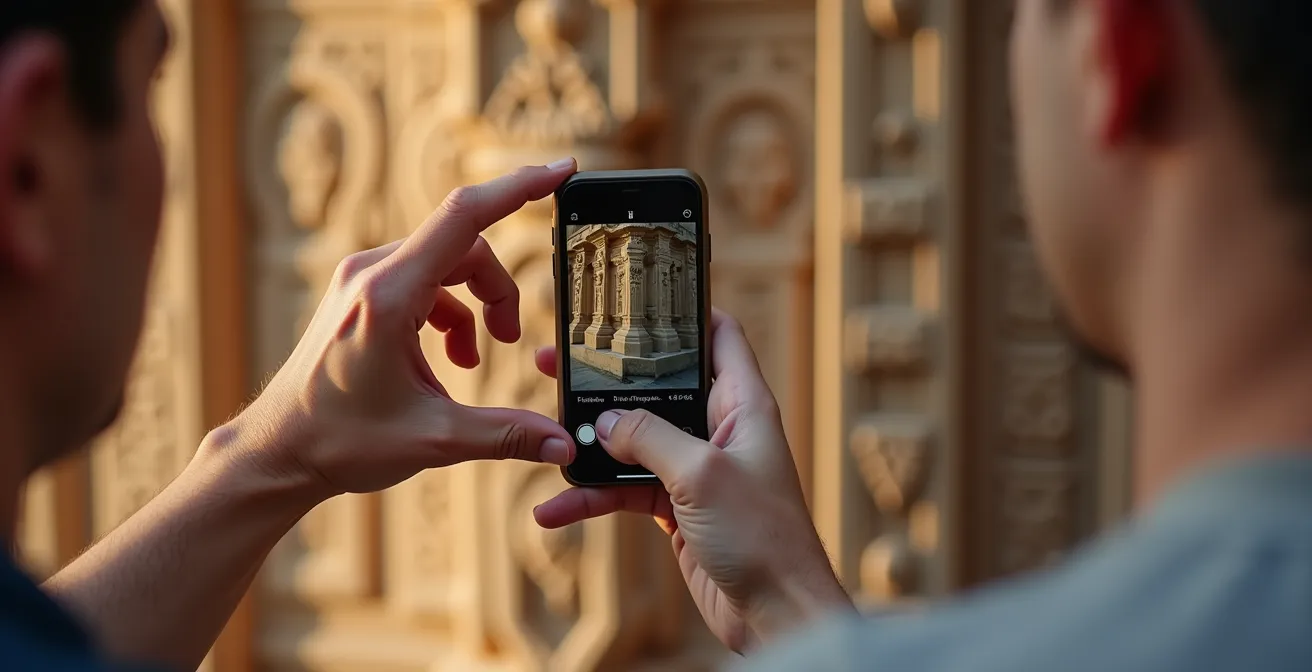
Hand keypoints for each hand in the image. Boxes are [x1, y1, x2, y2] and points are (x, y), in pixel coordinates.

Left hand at [204, 160, 578, 499]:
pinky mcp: (359, 292)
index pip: (464, 215)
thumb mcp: (434, 440)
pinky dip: (448, 312)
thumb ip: (506, 434)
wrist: (278, 451)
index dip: (519, 188)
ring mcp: (362, 279)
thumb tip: (563, 445)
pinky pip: (422, 280)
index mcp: (389, 295)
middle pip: (464, 248)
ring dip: (473, 305)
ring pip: (445, 264)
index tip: (561, 171)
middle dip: (498, 291)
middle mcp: (372, 272)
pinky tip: (446, 357)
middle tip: (510, 341)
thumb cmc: (340, 440)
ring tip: (472, 360)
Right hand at [531, 310, 853, 652]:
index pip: (719, 336)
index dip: (684, 312)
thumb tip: (607, 421)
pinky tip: (557, 509)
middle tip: (557, 365)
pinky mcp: (678, 507)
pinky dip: (594, 498)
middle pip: (658, 389)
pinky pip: (627, 490)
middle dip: (608, 382)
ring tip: (543, 441)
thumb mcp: (702, 475)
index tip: (637, 297)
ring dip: (590, 447)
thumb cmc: (764, 538)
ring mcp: (696, 469)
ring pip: (633, 442)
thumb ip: (650, 437)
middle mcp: (719, 430)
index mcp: (742, 405)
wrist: (776, 613)